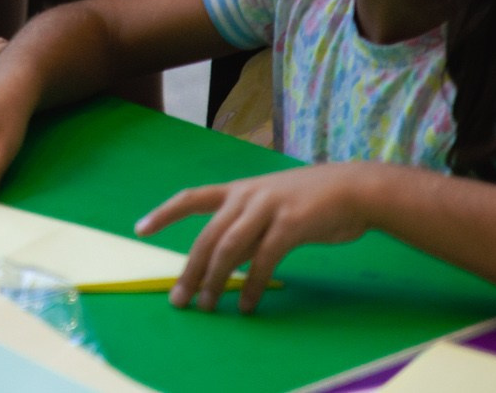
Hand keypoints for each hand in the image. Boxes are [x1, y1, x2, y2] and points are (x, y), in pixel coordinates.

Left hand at [135, 163, 382, 314]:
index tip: (140, 228)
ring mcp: (268, 208)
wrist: (355, 189)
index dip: (165, 213)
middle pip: (207, 236)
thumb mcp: (272, 203)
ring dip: (216, 280)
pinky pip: (264, 259)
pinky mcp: (290, 224)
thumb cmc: (312, 199)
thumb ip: (248, 225)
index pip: (192, 197)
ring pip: (229, 247)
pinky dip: (253, 285)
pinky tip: (248, 305)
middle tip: (179, 299)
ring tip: (208, 306)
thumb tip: (225, 260)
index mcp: (240, 189)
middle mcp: (248, 196)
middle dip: (190, 270)